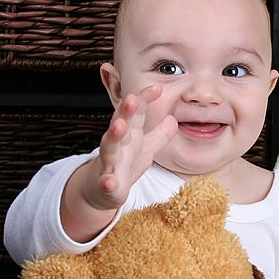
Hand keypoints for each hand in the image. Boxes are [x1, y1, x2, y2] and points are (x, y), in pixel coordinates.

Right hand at [86, 85, 177, 209]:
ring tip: (118, 126)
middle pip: (121, 122)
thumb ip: (160, 134)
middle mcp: (118, 143)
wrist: (105, 190)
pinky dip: (107, 182)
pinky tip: (109, 182)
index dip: (145, 99)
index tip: (157, 88)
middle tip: (132, 99)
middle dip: (126, 111)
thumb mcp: (147, 148)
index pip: (137, 112)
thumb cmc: (126, 165)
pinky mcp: (106, 184)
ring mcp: (110, 162)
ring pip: (110, 146)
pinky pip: (106, 182)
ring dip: (114, 135)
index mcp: (129, 133)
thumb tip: (173, 119)